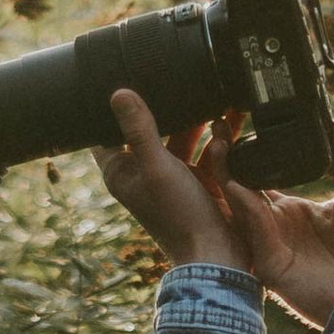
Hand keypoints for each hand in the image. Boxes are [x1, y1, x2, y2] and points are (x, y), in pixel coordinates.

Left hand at [92, 90, 251, 271]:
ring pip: (182, 137)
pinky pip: (206, 151)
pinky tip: (227, 120)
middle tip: (175, 78)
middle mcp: (144, 173)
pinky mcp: (199, 182)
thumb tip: (118, 93)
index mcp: (122, 172)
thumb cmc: (180, 217)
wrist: (218, 255)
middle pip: (149, 129)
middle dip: (165, 107)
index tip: (122, 81)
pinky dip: (216, 137)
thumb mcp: (157, 167)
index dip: (111, 111)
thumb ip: (140, 130)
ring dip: (196, 120)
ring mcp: (173, 178)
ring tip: (209, 94)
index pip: (106, 133)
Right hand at [216, 112, 333, 329]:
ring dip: (227, 178)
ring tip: (219, 148)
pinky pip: (254, 232)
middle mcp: (271, 227)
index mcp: (287, 212)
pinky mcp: (270, 266)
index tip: (232, 124)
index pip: (256, 179)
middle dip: (224, 160)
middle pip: (239, 190)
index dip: (243, 154)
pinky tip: (238, 185)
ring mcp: (267, 246)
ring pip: (239, 208)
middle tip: (216, 126)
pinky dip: (245, 208)